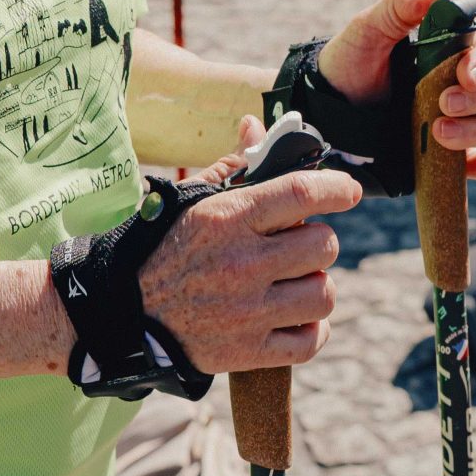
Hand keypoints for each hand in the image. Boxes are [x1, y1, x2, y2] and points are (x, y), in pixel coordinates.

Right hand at [140, 163, 359, 375]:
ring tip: (294, 282)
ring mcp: (248, 311)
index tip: (349, 192)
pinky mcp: (248, 351)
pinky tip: (296, 317)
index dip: (336, 188)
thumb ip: (234, 165)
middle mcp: (243, 263)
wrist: (127, 313)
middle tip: (298, 245)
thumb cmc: (166, 249)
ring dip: (315, 285)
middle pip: (324, 245)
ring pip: (323, 293)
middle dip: (318, 240)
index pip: (302, 192)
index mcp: (230, 219)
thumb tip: (258, 125)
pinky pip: (310, 341)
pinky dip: (312, 330)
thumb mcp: (194, 200)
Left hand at [315, 0, 475, 184]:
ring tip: (439, 133)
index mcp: (449, 50)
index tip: (464, 73)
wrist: (327, 116)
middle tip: (444, 104)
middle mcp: (462, 86)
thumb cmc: (350, 64)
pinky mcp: (454, 157)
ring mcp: (461, 122)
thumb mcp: (368, 30)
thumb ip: (401, 6)